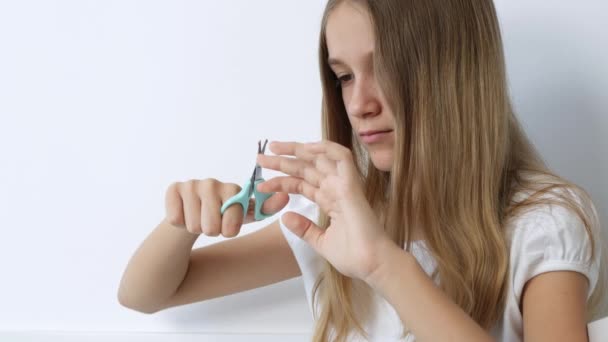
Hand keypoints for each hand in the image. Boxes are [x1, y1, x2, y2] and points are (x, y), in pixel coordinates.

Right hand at [164, 178, 287, 236]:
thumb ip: (266, 207)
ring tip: (199, 219)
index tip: (228, 227)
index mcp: (232, 189)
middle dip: (212, 231)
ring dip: (196, 228)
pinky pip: (176, 218)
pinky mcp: (173, 189)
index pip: (233, 217)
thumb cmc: (222, 216)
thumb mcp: (245, 215)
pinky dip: (180, 223)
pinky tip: (185, 215)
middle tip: (212, 223)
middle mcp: (211, 182)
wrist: (191, 217)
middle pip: (211, 226)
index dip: (229, 228)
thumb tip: (285, 196)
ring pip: (194, 225)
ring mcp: (191, 184)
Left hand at [256, 140, 391, 281]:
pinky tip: (305, 148)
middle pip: (305, 168)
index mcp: (330, 200)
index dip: (281, 181)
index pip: (302, 183)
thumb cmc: (354, 256)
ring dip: (297, 150)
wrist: (372, 264)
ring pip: (319, 158)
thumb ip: (305, 229)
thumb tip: (285, 217)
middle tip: (260, 158)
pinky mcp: (351, 185)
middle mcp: (336, 189)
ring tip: (273, 147)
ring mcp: (344, 185)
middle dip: (282, 161)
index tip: (262, 184)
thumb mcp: (321, 242)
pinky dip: (325, 148)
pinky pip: (341, 157)